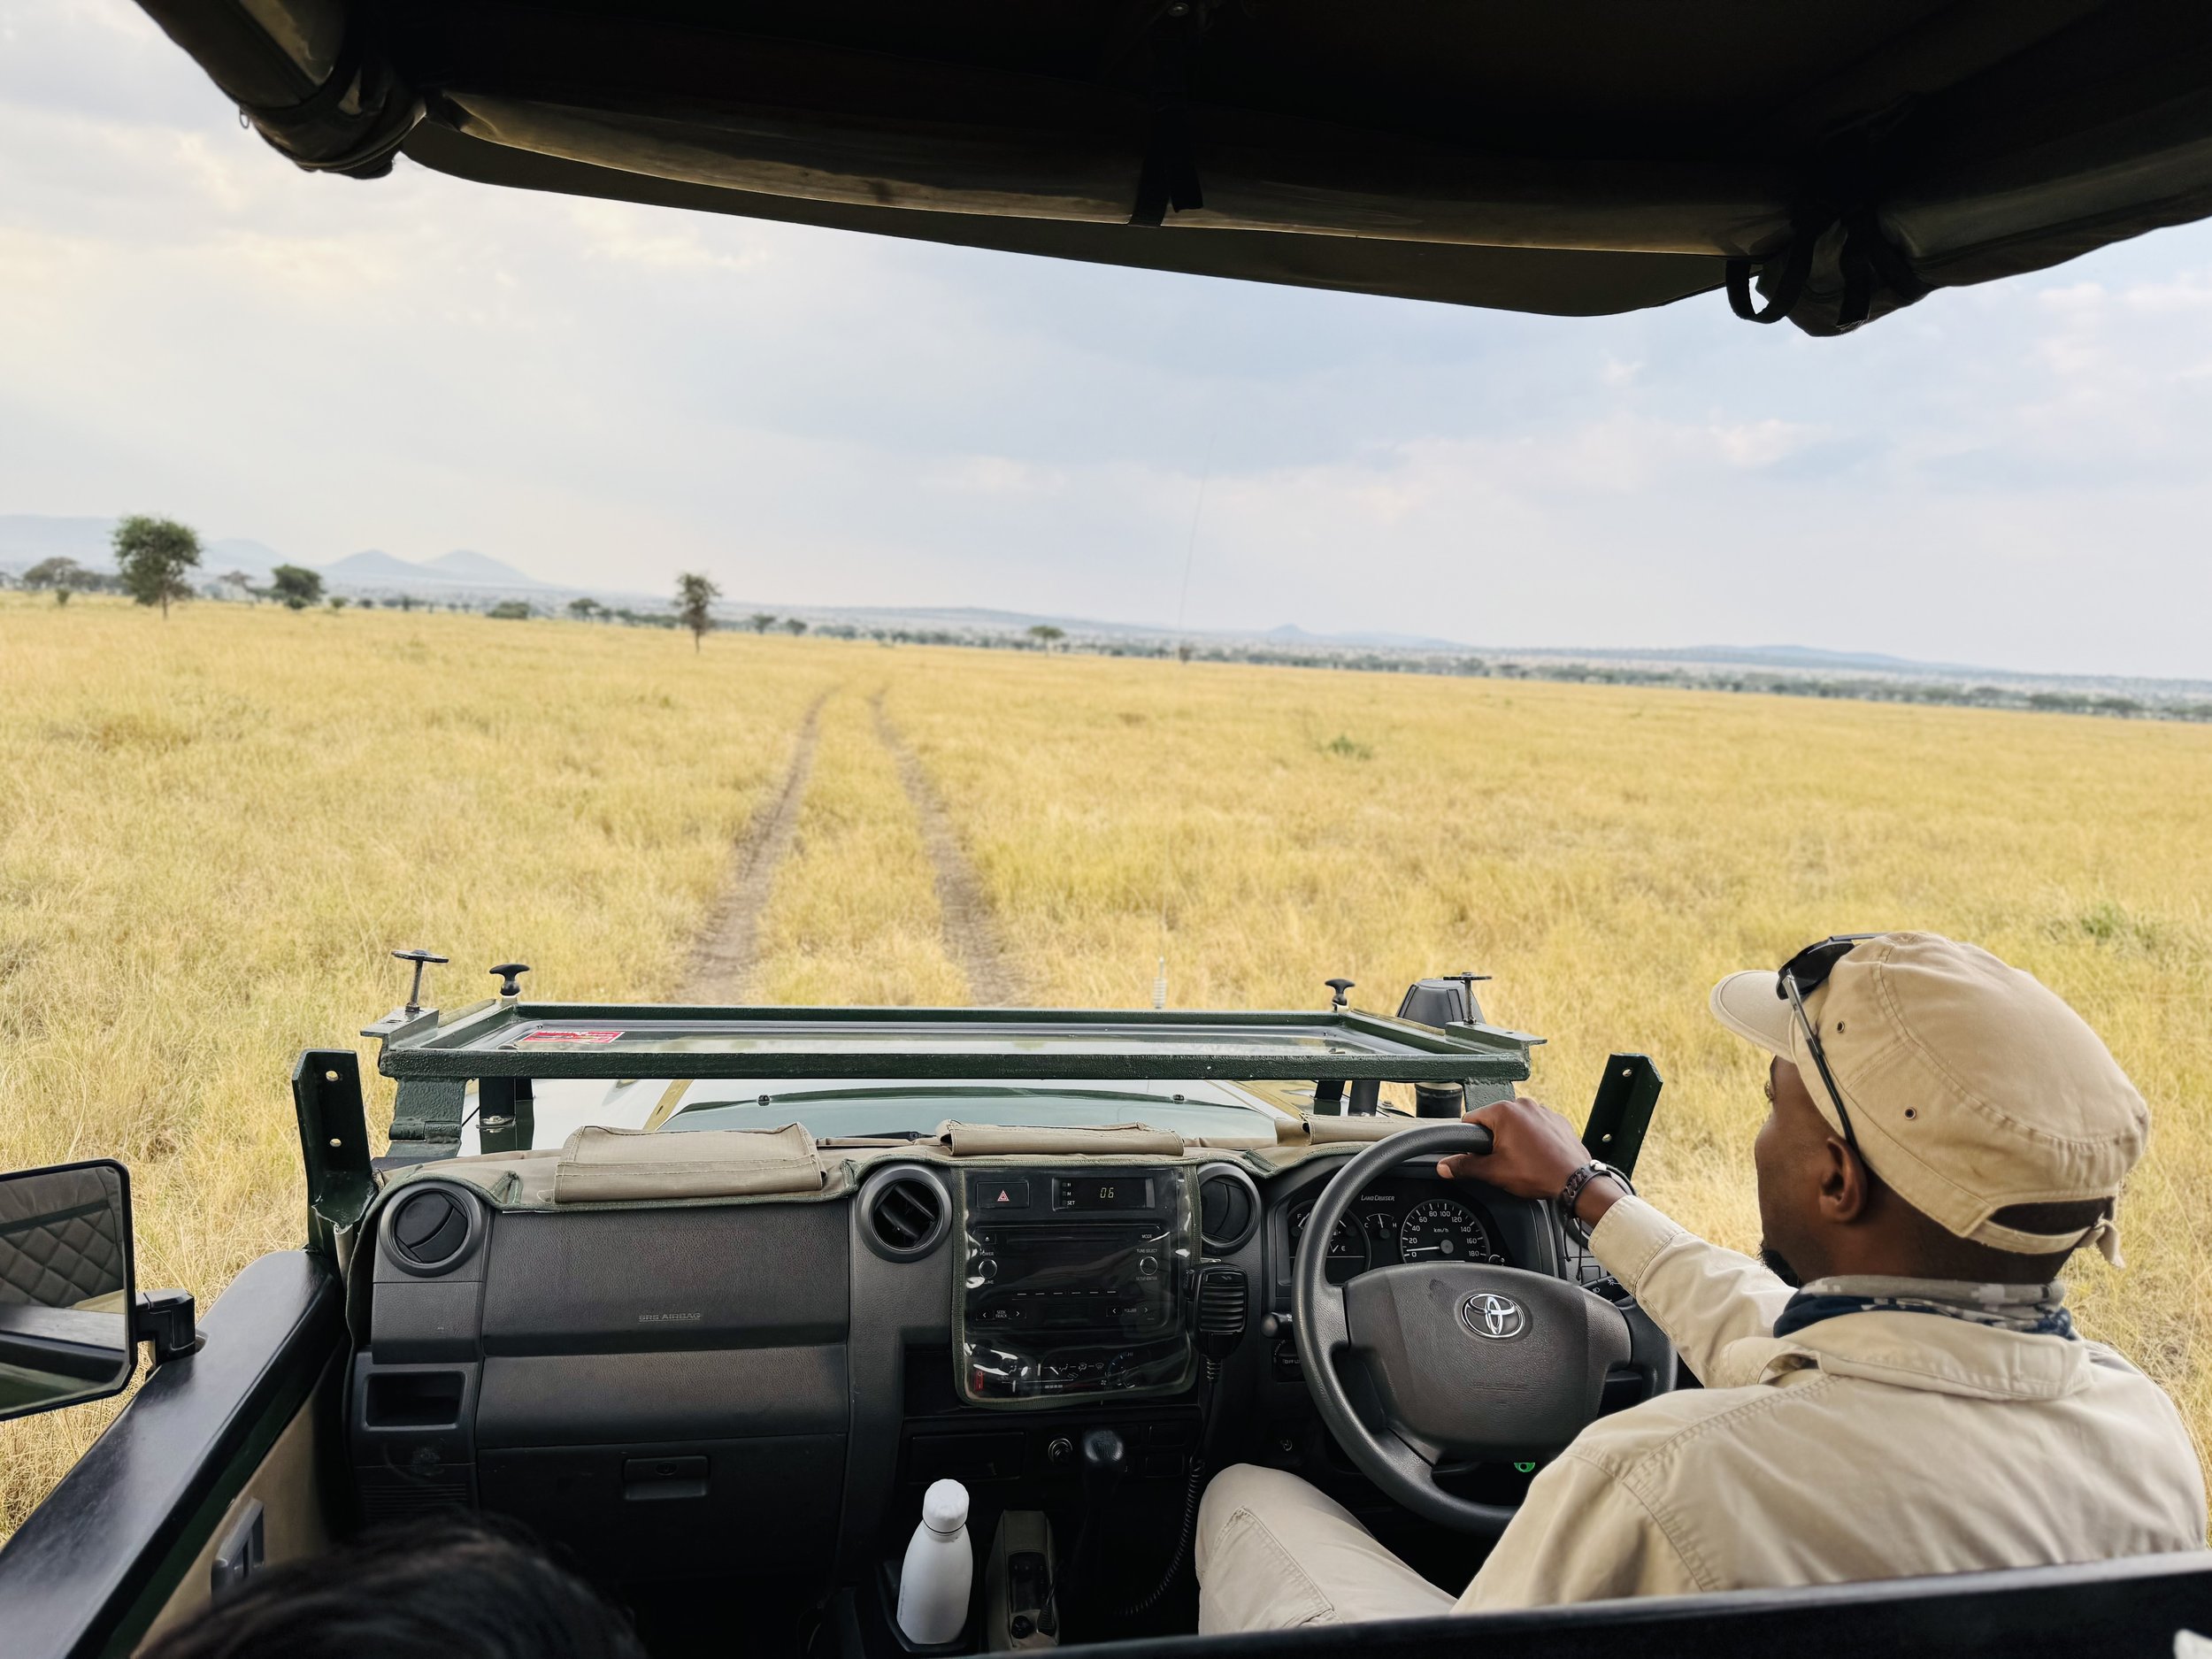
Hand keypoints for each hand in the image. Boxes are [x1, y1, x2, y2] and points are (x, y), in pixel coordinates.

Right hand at [1437, 1096, 1624, 1226]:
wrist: (1576, 1180)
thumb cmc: (1538, 1173)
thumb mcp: (1495, 1172)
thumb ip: (1465, 1166)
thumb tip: (1444, 1166)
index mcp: (1504, 1111)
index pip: (1472, 1120)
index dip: (1470, 1140)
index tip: (1478, 1155)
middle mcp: (1524, 1104)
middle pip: (1495, 1121)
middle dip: (1494, 1140)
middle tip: (1503, 1162)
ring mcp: (1543, 1110)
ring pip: (1516, 1123)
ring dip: (1514, 1138)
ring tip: (1523, 1160)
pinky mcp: (1557, 1119)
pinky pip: (1536, 1126)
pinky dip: (1533, 1138)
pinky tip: (1537, 1156)